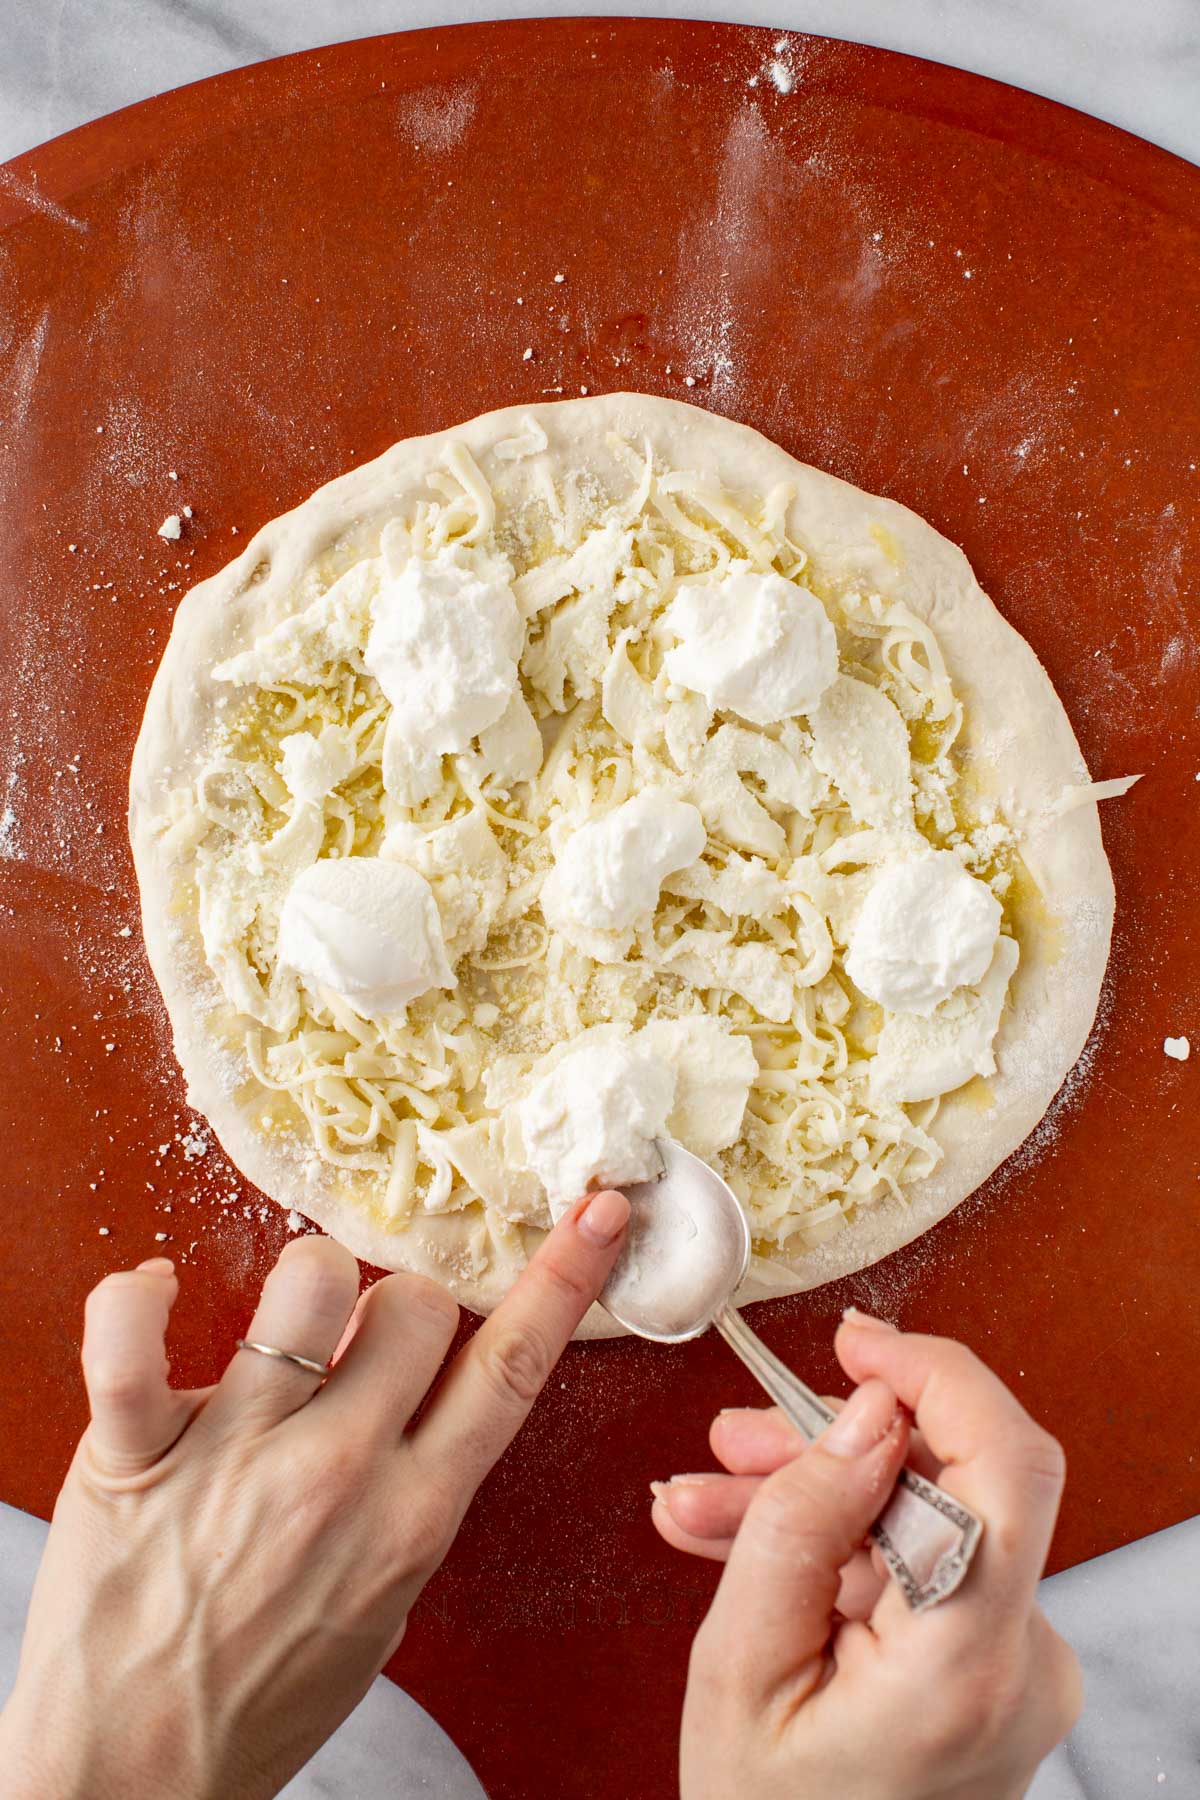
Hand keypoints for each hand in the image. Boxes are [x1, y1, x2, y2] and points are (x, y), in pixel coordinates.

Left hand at [0, 1188, 629, 1799]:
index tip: (593, 1211)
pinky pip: (126, 1337)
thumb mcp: (383, 1606)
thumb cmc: (260, 1696)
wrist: (136, 1782)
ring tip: (277, 1332)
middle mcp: (333, 1474)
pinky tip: (151, 1295)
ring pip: (306, 1281)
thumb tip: (418, 1377)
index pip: (510, 1371)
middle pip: (413, 1303)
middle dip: (400, 1303)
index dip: (562, 1279)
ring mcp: (233, 1457)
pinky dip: (134, 1299)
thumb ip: (411, 1488)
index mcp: (410, 1517)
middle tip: (361, 1341)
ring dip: (304, 1285)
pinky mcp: (134, 1453)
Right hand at [654, 1313, 1081, 1799]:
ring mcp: (1015, 1671)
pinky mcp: (995, 1672)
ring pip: (919, 1520)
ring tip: (709, 1504)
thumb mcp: (741, 1671)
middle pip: (948, 1481)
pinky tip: (750, 1549)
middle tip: (730, 1438)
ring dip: (813, 1499)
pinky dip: (839, 1550)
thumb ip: (797, 1527)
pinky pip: (920, 1568)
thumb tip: (863, 1413)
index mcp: (965, 1664)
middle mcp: (1019, 1663)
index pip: (1008, 1465)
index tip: (861, 1342)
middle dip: (828, 1444)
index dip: (940, 1374)